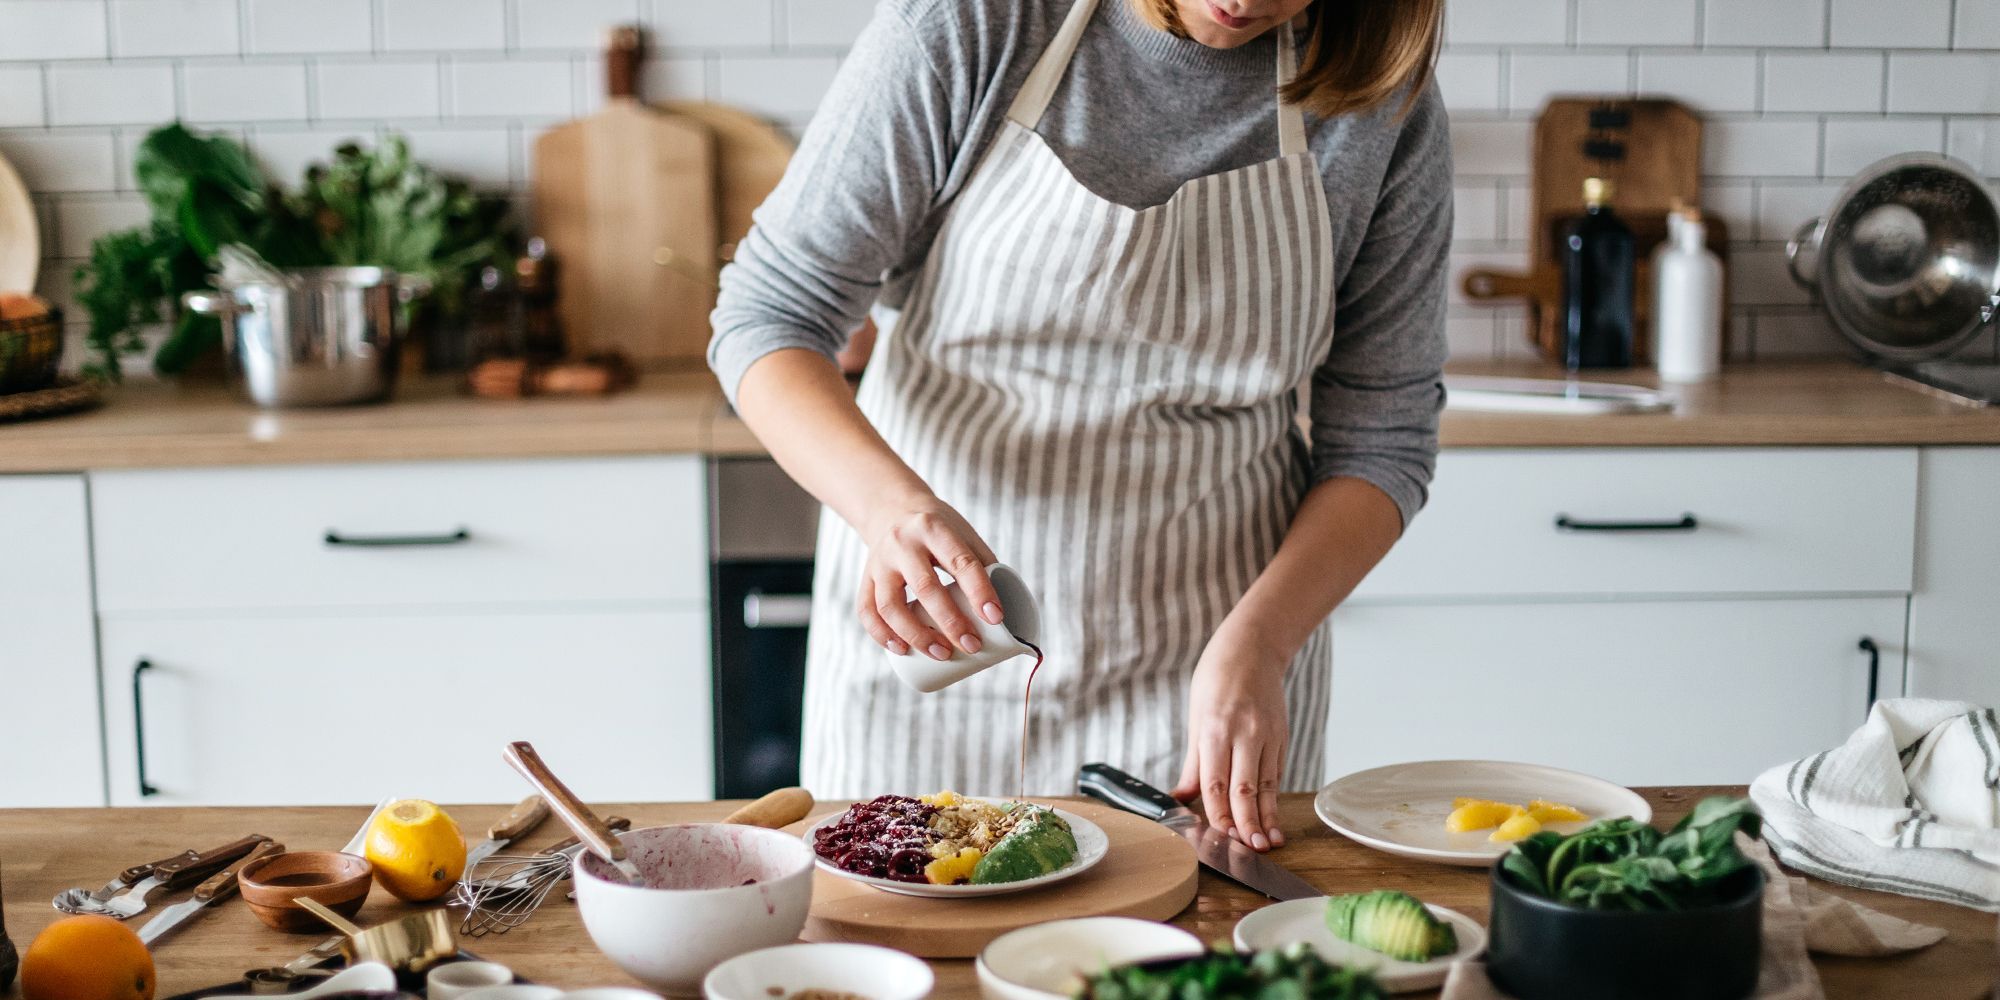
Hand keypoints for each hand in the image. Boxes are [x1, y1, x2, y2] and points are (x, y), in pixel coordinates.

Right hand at [857, 493, 1001, 660]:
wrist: (892, 509)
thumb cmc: (938, 529)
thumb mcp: (962, 533)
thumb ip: (982, 565)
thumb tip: (1003, 612)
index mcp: (934, 528)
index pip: (960, 562)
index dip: (979, 592)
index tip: (996, 618)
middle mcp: (902, 543)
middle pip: (925, 587)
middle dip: (950, 622)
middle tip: (972, 645)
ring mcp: (879, 561)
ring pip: (890, 604)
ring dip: (915, 635)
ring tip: (941, 654)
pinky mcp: (865, 577)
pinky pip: (866, 610)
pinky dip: (882, 634)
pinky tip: (901, 649)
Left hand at [1173, 627, 1290, 851]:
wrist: (1252, 648)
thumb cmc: (1215, 681)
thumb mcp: (1197, 718)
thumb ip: (1193, 764)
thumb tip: (1179, 798)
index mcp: (1216, 729)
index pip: (1217, 783)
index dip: (1220, 814)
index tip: (1221, 837)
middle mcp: (1245, 733)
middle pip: (1246, 789)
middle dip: (1248, 823)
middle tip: (1251, 850)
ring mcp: (1268, 735)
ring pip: (1267, 784)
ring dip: (1267, 816)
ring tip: (1269, 842)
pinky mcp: (1283, 735)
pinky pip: (1277, 771)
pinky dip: (1274, 796)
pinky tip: (1273, 816)